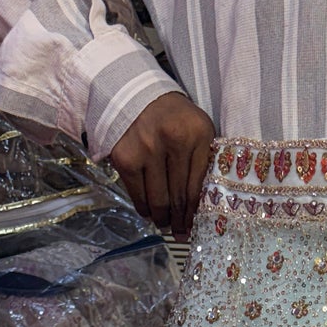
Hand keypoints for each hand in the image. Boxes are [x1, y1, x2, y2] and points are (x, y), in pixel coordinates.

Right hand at [108, 91, 215, 239]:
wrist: (134, 93)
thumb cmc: (171, 117)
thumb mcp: (195, 129)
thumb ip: (201, 160)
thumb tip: (198, 207)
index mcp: (198, 133)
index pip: (198, 185)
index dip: (194, 212)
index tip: (192, 227)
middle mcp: (173, 140)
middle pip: (178, 197)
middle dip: (179, 221)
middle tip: (179, 234)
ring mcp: (147, 149)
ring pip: (158, 200)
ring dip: (162, 219)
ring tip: (164, 225)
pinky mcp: (125, 157)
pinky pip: (137, 194)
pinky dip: (144, 208)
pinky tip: (149, 212)